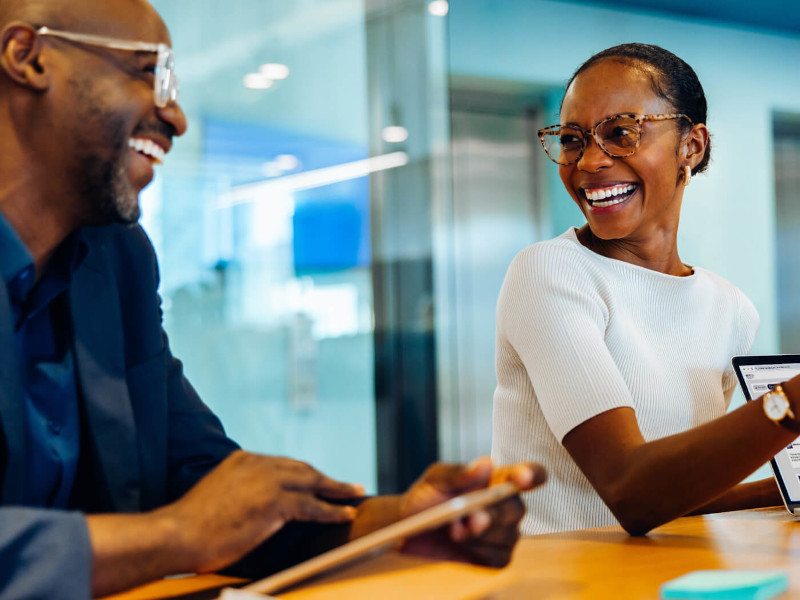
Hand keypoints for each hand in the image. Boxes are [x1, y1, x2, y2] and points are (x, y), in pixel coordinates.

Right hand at [162, 450, 364, 572]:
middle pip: (302, 469)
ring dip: (337, 489)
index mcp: (242, 460)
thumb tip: (255, 506)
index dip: (304, 474)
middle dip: (326, 477)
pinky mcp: (274, 502)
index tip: (318, 480)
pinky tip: (345, 513)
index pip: (283, 465)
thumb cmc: (189, 527)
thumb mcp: (217, 496)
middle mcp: (257, 463)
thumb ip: (239, 492)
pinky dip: (332, 510)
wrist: (176, 535)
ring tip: (355, 494)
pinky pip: (312, 506)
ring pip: (312, 483)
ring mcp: (267, 481)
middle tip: (347, 485)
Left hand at [398, 457, 544, 566]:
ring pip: (507, 536)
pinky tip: (460, 545)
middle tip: (470, 517)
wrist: (409, 531)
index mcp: (496, 479)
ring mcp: (504, 533)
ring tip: (452, 530)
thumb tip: (486, 464)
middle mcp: (506, 505)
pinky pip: (498, 558)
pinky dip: (477, 552)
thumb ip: (459, 473)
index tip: (522, 479)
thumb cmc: (426, 498)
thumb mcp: (435, 480)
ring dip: (478, 535)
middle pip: (517, 509)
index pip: (528, 473)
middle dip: (493, 515)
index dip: (531, 475)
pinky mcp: (496, 557)